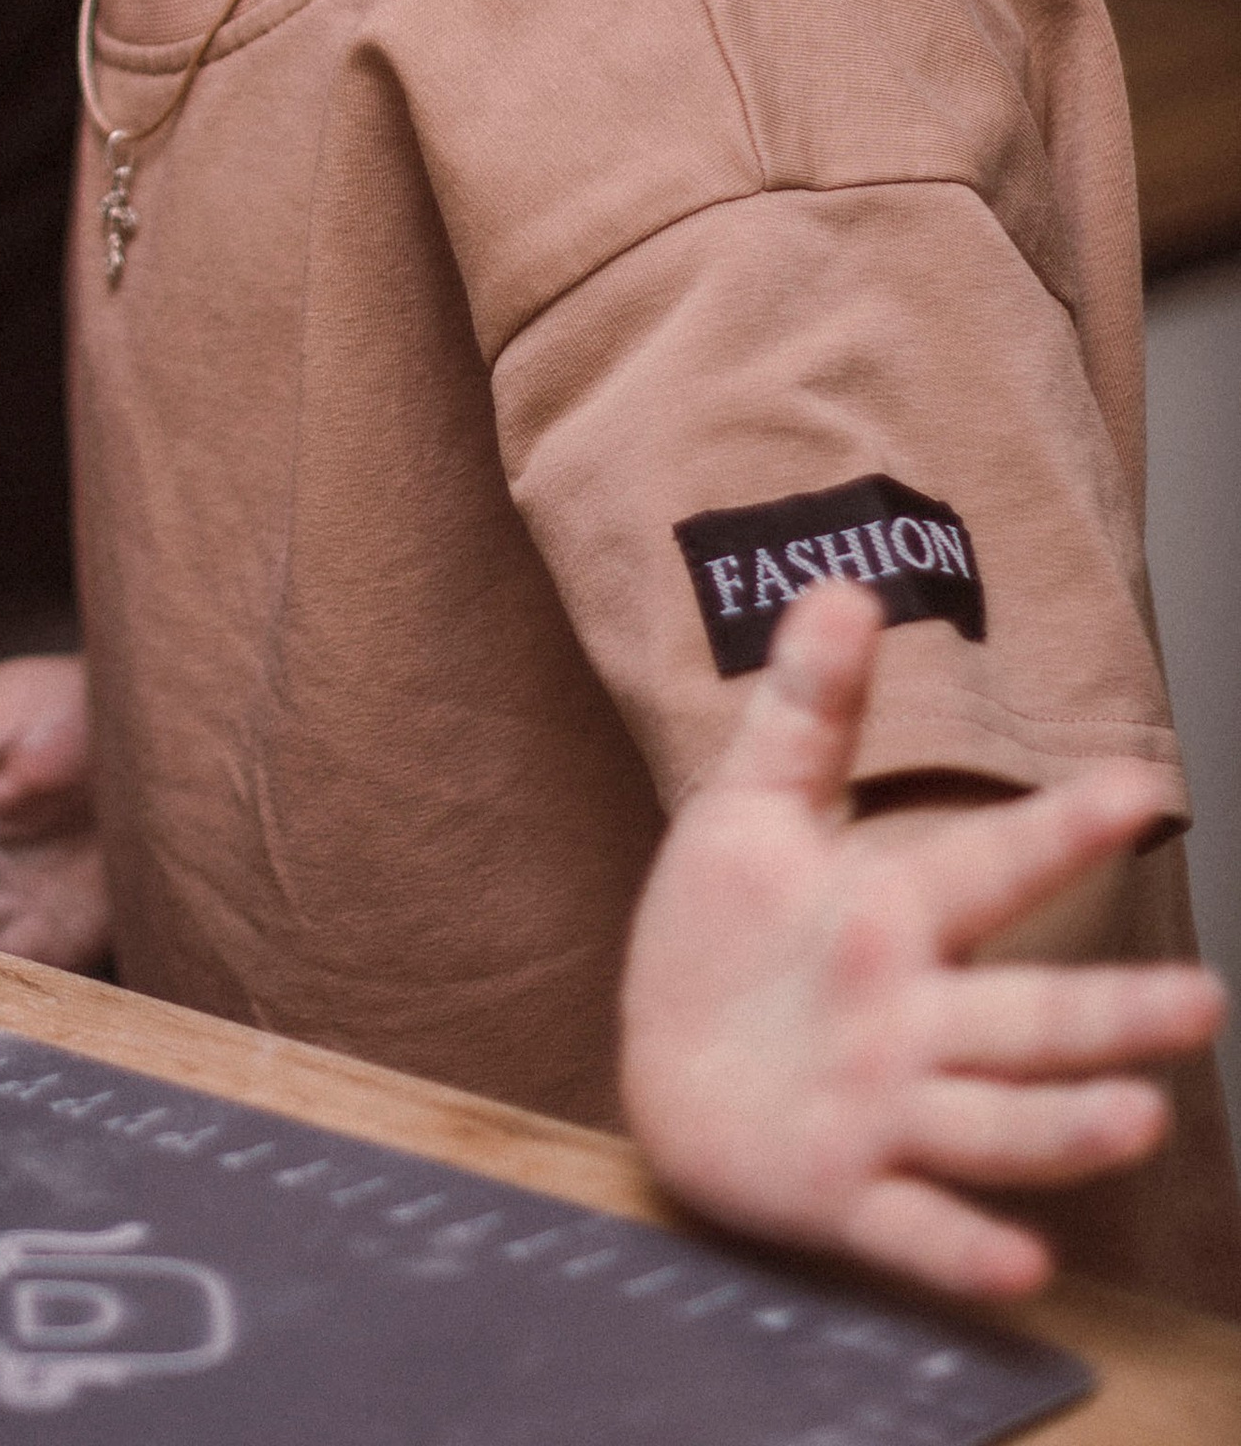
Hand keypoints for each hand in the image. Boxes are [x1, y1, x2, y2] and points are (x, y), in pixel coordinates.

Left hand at [621, 580, 1223, 1299]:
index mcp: (895, 915)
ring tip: (1141, 1116)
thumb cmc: (729, 935)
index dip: (1061, 829)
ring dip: (1065, 1126)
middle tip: (1201, 999)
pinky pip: (915, 1227)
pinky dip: (965, 1249)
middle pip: (1026, 1019)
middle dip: (1111, 1012)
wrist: (664, 1070)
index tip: (1144, 787)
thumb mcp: (751, 808)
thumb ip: (808, 712)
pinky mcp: (842, 1194)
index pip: (991, 865)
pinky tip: (1025, 1267)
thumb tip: (846, 584)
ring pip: (993, 1123)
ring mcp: (886, 1112)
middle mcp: (914, 1021)